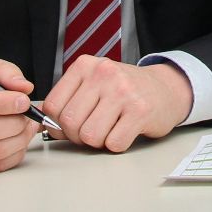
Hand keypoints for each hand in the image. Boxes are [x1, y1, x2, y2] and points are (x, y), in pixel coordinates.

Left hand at [42, 57, 192, 152]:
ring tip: (109, 130)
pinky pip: (114, 143)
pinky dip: (117, 145)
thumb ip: (70, 100)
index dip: (58, 124)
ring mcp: (123, 91)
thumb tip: (46, 126)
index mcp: (86, 66)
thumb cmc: (125, 91)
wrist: (165, 89)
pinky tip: (125, 131)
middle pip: (70, 122)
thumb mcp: (94, 84)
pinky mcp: (140, 110)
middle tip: (92, 130)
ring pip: (89, 136)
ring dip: (98, 142)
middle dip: (78, 136)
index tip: (70, 126)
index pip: (52, 105)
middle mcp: (103, 74)